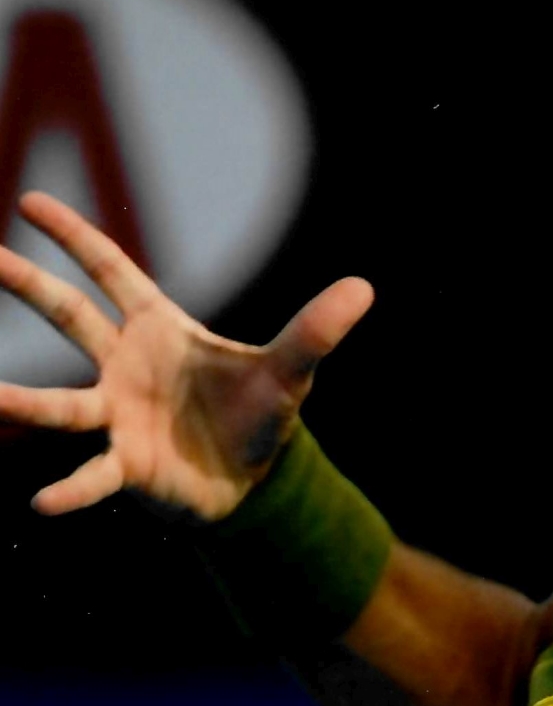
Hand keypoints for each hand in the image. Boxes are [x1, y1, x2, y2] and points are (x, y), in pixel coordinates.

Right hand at [0, 192, 373, 518]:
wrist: (255, 480)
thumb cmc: (259, 415)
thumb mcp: (291, 371)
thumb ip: (316, 332)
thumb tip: (364, 288)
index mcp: (159, 331)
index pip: (111, 272)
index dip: (74, 238)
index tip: (30, 202)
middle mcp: (126, 367)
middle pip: (69, 318)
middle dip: (29, 287)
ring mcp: (118, 415)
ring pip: (61, 404)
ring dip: (21, 400)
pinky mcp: (128, 465)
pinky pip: (93, 476)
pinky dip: (71, 490)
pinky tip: (42, 503)